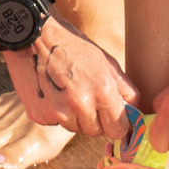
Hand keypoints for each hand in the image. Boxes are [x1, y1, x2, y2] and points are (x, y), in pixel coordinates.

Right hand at [6, 13, 133, 142]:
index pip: (119, 129)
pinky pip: (55, 123)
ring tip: (67, 91)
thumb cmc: (73, 46)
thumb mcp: (106, 62)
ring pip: (75, 128)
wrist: (34, 36)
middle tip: (87, 98)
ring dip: (75, 117)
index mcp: (103, 92)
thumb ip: (125, 89)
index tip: (113, 118)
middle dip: (95, 120)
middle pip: (96, 132)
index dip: (117, 124)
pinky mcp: (39, 115)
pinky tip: (52, 92)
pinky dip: (55, 113)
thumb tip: (134, 110)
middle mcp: (81, 105)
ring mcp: (58, 112)